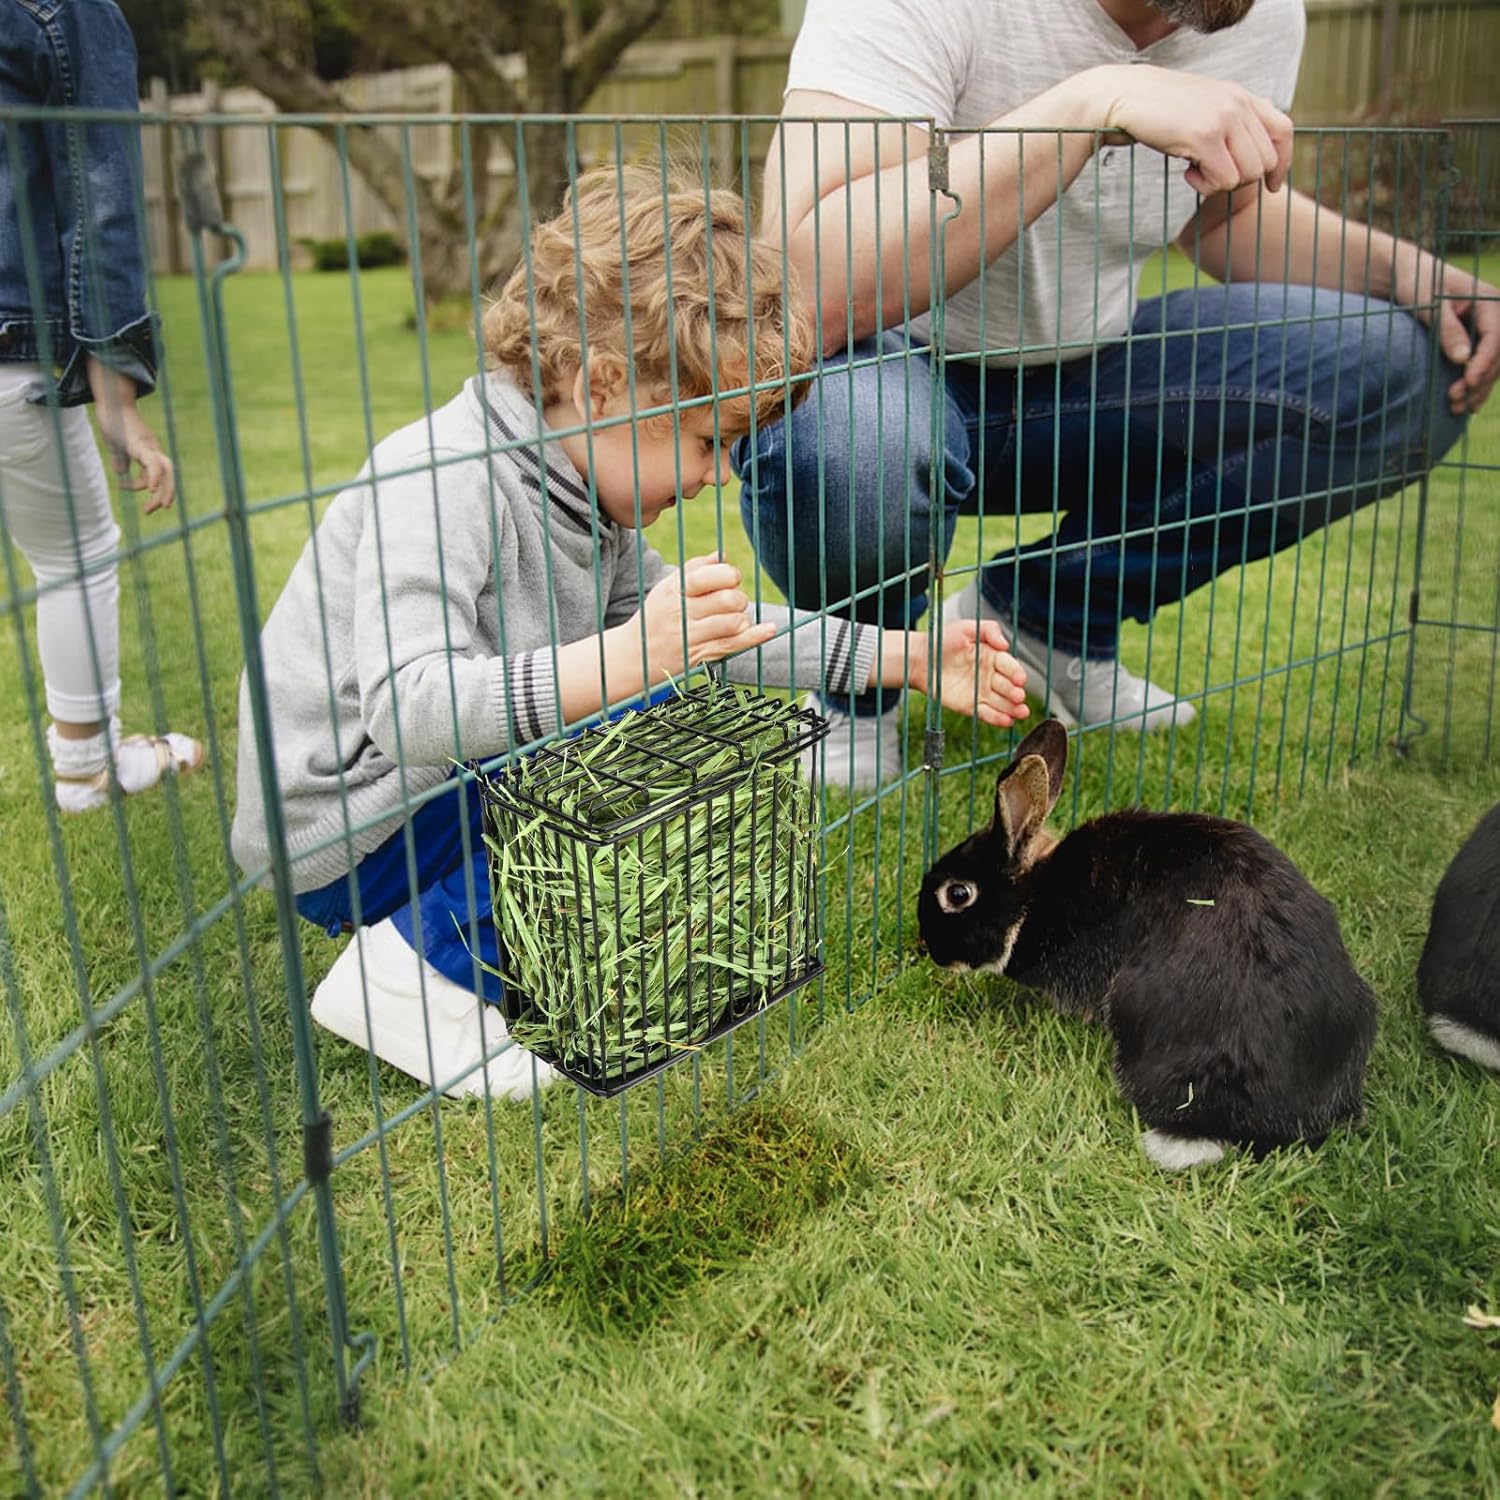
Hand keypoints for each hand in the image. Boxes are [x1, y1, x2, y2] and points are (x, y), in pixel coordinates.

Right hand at [86, 358, 174, 511]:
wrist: (110, 400)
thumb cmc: (113, 420)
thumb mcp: (116, 444)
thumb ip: (120, 458)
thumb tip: (120, 472)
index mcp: (150, 452)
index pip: (160, 475)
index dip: (151, 488)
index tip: (131, 495)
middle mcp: (154, 449)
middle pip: (169, 474)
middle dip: (165, 495)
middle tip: (153, 511)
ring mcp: (149, 446)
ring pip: (166, 471)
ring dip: (163, 491)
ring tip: (151, 508)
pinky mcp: (140, 443)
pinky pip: (152, 463)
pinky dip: (155, 476)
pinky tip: (150, 488)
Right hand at [638, 554, 775, 681]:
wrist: (632, 657)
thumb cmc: (655, 618)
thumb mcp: (665, 590)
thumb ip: (693, 570)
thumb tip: (721, 555)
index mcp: (673, 590)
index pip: (708, 576)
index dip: (729, 574)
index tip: (731, 579)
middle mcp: (680, 613)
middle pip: (726, 599)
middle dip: (738, 598)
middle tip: (732, 603)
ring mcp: (689, 637)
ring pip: (733, 622)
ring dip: (741, 618)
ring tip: (733, 619)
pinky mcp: (698, 656)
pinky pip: (733, 645)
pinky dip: (756, 636)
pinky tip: (770, 629)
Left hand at [919, 619, 1029, 727]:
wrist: (918, 659)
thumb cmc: (941, 641)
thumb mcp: (965, 628)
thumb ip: (988, 631)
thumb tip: (1005, 645)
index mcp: (992, 657)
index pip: (1009, 666)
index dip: (1016, 672)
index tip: (1020, 679)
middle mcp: (990, 676)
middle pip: (1008, 686)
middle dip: (1015, 692)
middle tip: (1018, 696)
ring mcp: (981, 692)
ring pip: (1002, 702)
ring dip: (1013, 708)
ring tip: (1021, 712)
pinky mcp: (970, 706)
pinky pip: (986, 713)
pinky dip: (997, 718)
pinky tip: (1007, 721)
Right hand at [1088, 64, 1293, 196]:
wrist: (1125, 96)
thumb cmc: (1159, 111)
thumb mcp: (1203, 111)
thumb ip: (1230, 125)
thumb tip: (1252, 160)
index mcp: (1241, 96)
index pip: (1283, 131)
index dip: (1282, 163)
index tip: (1271, 185)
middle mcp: (1239, 104)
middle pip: (1265, 162)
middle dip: (1241, 179)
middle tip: (1211, 174)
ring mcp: (1223, 119)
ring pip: (1247, 175)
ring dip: (1221, 184)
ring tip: (1196, 171)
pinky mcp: (1205, 137)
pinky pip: (1223, 180)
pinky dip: (1205, 186)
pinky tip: (1186, 173)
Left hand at [1395, 255, 1499, 415]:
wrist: (1406, 274)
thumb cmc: (1416, 282)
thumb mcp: (1428, 303)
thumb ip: (1446, 329)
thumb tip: (1463, 359)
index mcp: (1488, 299)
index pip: (1495, 335)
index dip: (1484, 361)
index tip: (1469, 381)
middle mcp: (1493, 314)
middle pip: (1497, 353)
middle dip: (1480, 379)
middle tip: (1455, 401)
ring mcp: (1485, 328)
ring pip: (1492, 363)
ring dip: (1479, 387)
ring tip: (1458, 409)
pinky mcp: (1474, 339)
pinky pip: (1482, 364)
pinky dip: (1475, 384)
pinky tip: (1465, 404)